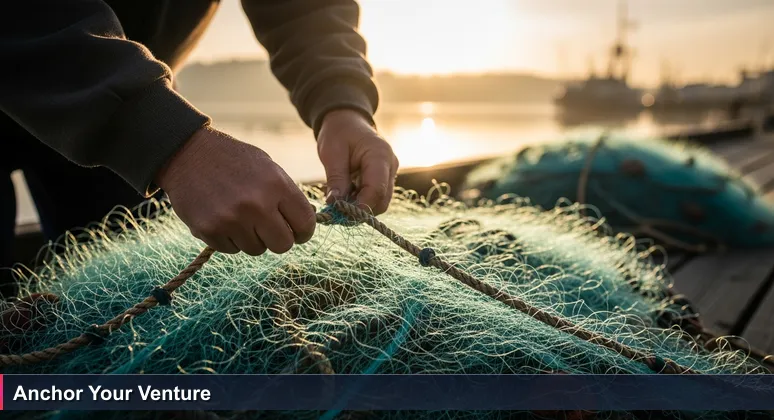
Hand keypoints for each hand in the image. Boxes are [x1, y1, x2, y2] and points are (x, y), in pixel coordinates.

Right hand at [156, 126, 315, 254]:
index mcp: (276, 185)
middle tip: (269, 229)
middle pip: (283, 245)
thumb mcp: (268, 168)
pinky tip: (223, 218)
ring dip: (252, 238)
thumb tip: (305, 222)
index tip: (297, 231)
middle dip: (279, 239)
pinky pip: (232, 249)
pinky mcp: (210, 230)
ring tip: (241, 217)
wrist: (187, 153)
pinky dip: (230, 239)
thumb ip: (287, 195)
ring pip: (257, 249)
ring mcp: (232, 219)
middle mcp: (256, 204)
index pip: (305, 223)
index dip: (303, 231)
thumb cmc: (234, 160)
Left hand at [317, 109, 398, 214]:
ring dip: (360, 208)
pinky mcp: (384, 179)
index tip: (340, 214)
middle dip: (360, 210)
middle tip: (336, 212)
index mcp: (380, 155)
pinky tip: (345, 197)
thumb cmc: (339, 133)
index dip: (360, 207)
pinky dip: (361, 202)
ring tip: (338, 203)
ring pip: (380, 202)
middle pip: (382, 200)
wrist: (347, 122)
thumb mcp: (332, 153)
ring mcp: (389, 173)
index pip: (377, 190)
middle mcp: (390, 166)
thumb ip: (336, 178)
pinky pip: (376, 197)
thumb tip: (335, 203)